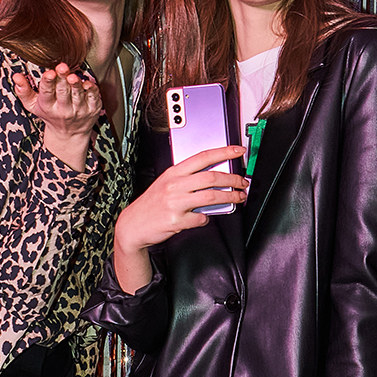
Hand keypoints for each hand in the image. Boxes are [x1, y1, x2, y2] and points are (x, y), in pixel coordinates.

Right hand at [11, 62, 102, 169]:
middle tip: (62, 67)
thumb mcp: (33, 105)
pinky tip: (87, 83)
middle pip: (63, 92)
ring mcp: (80, 110)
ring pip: (77, 95)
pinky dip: (91, 90)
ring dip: (75, 85)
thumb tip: (15, 76)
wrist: (70, 134)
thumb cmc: (50, 114)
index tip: (49, 73)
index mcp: (48, 106)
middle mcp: (64, 110)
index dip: (48, 82)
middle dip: (62, 79)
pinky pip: (93, 98)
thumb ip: (23, 91)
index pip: (47, 93)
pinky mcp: (93, 109)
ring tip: (72, 76)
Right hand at [113, 146, 248, 291]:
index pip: (202, 157)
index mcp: (174, 173)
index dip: (223, 152)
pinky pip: (201, 219)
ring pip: (211, 197)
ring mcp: (175, 202)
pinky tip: (204, 218)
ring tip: (238, 198)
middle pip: (212, 177)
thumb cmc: (151, 204)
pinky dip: (206, 219)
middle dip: (233, 179)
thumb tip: (213, 180)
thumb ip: (187, 180)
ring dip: (230, 197)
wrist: (133, 224)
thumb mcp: (166, 185)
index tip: (238, 151)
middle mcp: (175, 185)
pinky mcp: (176, 220)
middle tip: (243, 182)